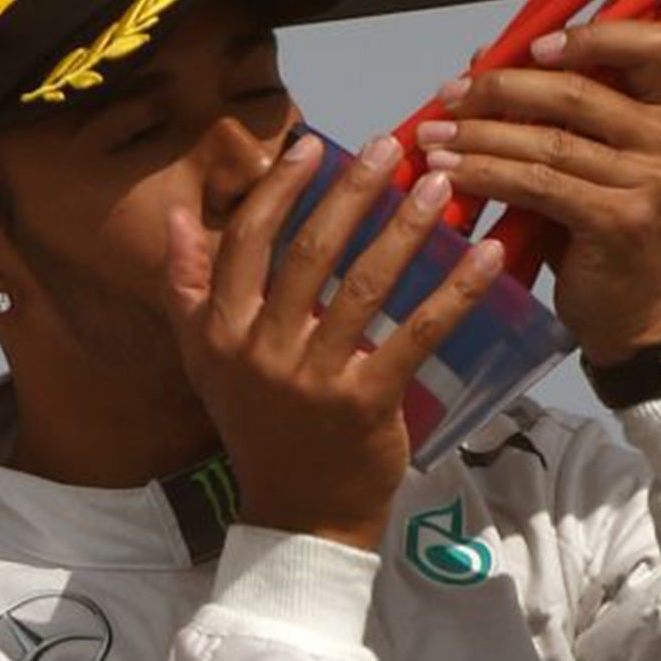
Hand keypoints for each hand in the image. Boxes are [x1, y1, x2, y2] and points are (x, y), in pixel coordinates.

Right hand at [163, 132, 505, 550]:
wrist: (298, 516)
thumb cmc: (261, 425)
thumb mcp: (206, 361)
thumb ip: (188, 288)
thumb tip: (175, 215)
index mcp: (218, 333)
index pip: (245, 241)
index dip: (279, 189)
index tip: (312, 144)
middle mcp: (260, 351)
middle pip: (310, 252)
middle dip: (353, 191)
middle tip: (391, 146)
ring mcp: (314, 379)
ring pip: (365, 285)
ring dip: (406, 227)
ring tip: (439, 186)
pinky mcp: (366, 403)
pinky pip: (417, 334)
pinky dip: (454, 291)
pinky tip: (485, 256)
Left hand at [416, 20, 660, 365]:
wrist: (631, 313)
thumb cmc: (604, 228)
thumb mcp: (589, 157)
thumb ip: (551, 106)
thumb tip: (484, 56)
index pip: (648, 43)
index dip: (590, 34)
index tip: (534, 45)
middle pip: (577, 91)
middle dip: (500, 88)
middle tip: (449, 95)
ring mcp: (650, 181)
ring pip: (548, 141)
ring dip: (480, 135)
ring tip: (434, 136)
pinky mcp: (618, 220)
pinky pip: (538, 184)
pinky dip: (486, 173)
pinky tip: (452, 172)